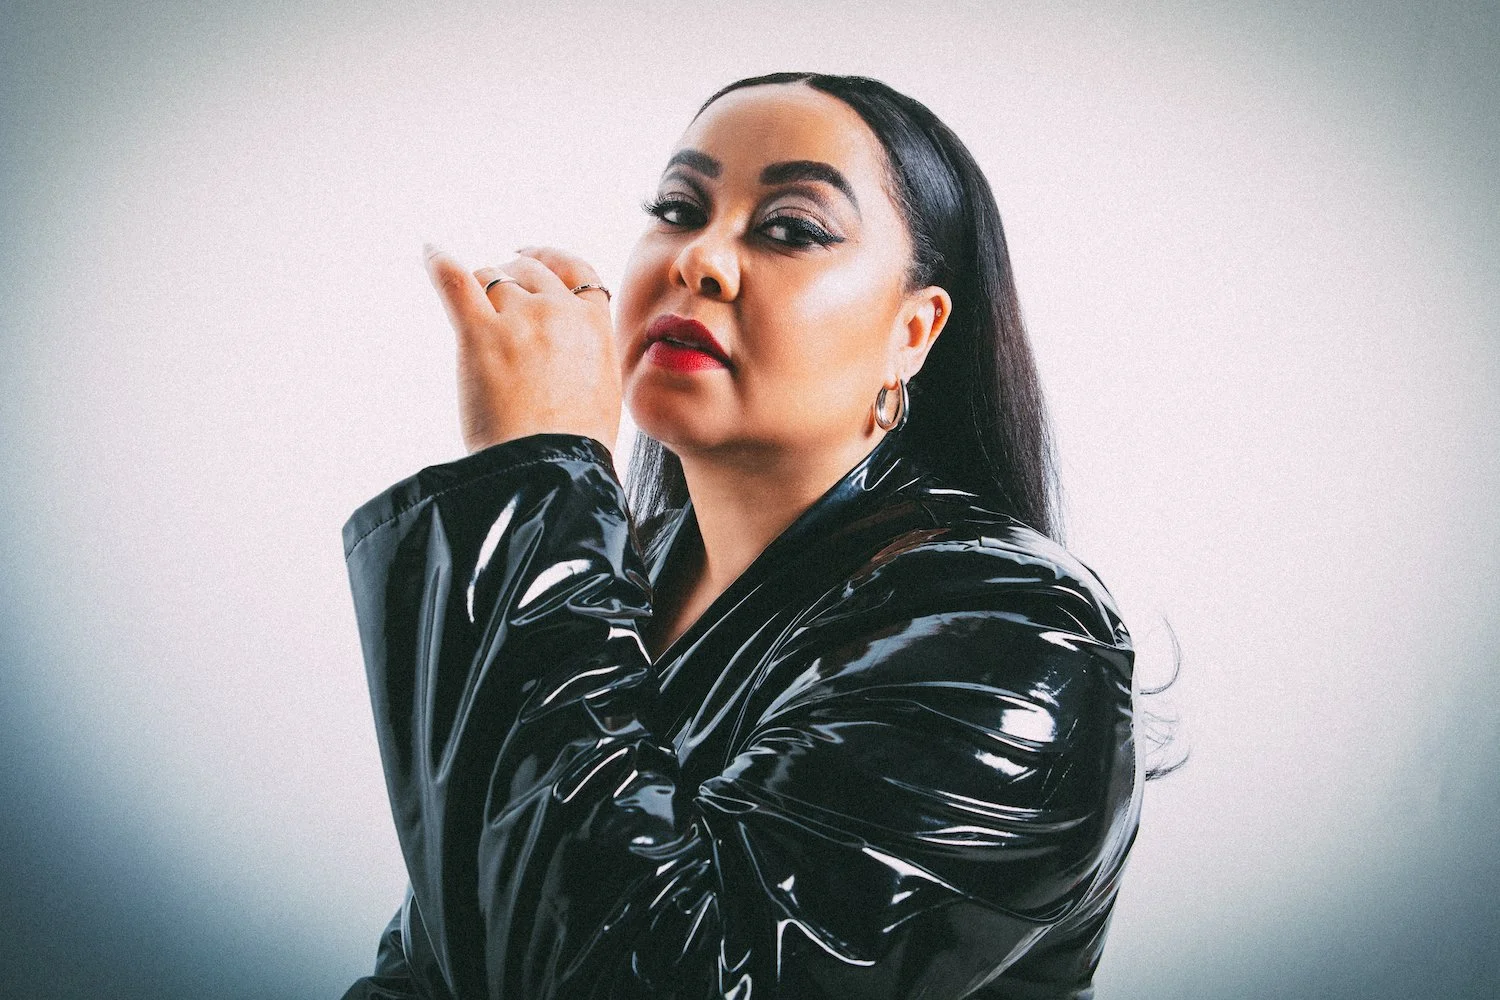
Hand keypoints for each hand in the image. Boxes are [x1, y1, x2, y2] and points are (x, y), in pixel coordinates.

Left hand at [423, 243, 621, 454]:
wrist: (551, 467)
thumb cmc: (574, 443)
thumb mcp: (602, 389)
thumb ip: (587, 356)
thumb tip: (568, 349)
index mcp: (595, 326)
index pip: (576, 271)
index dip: (549, 259)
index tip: (528, 258)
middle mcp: (560, 312)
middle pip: (529, 273)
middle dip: (510, 281)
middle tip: (493, 303)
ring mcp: (520, 319)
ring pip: (491, 279)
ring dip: (480, 289)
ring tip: (472, 313)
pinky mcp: (479, 333)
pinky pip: (455, 281)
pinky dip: (438, 262)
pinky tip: (430, 252)